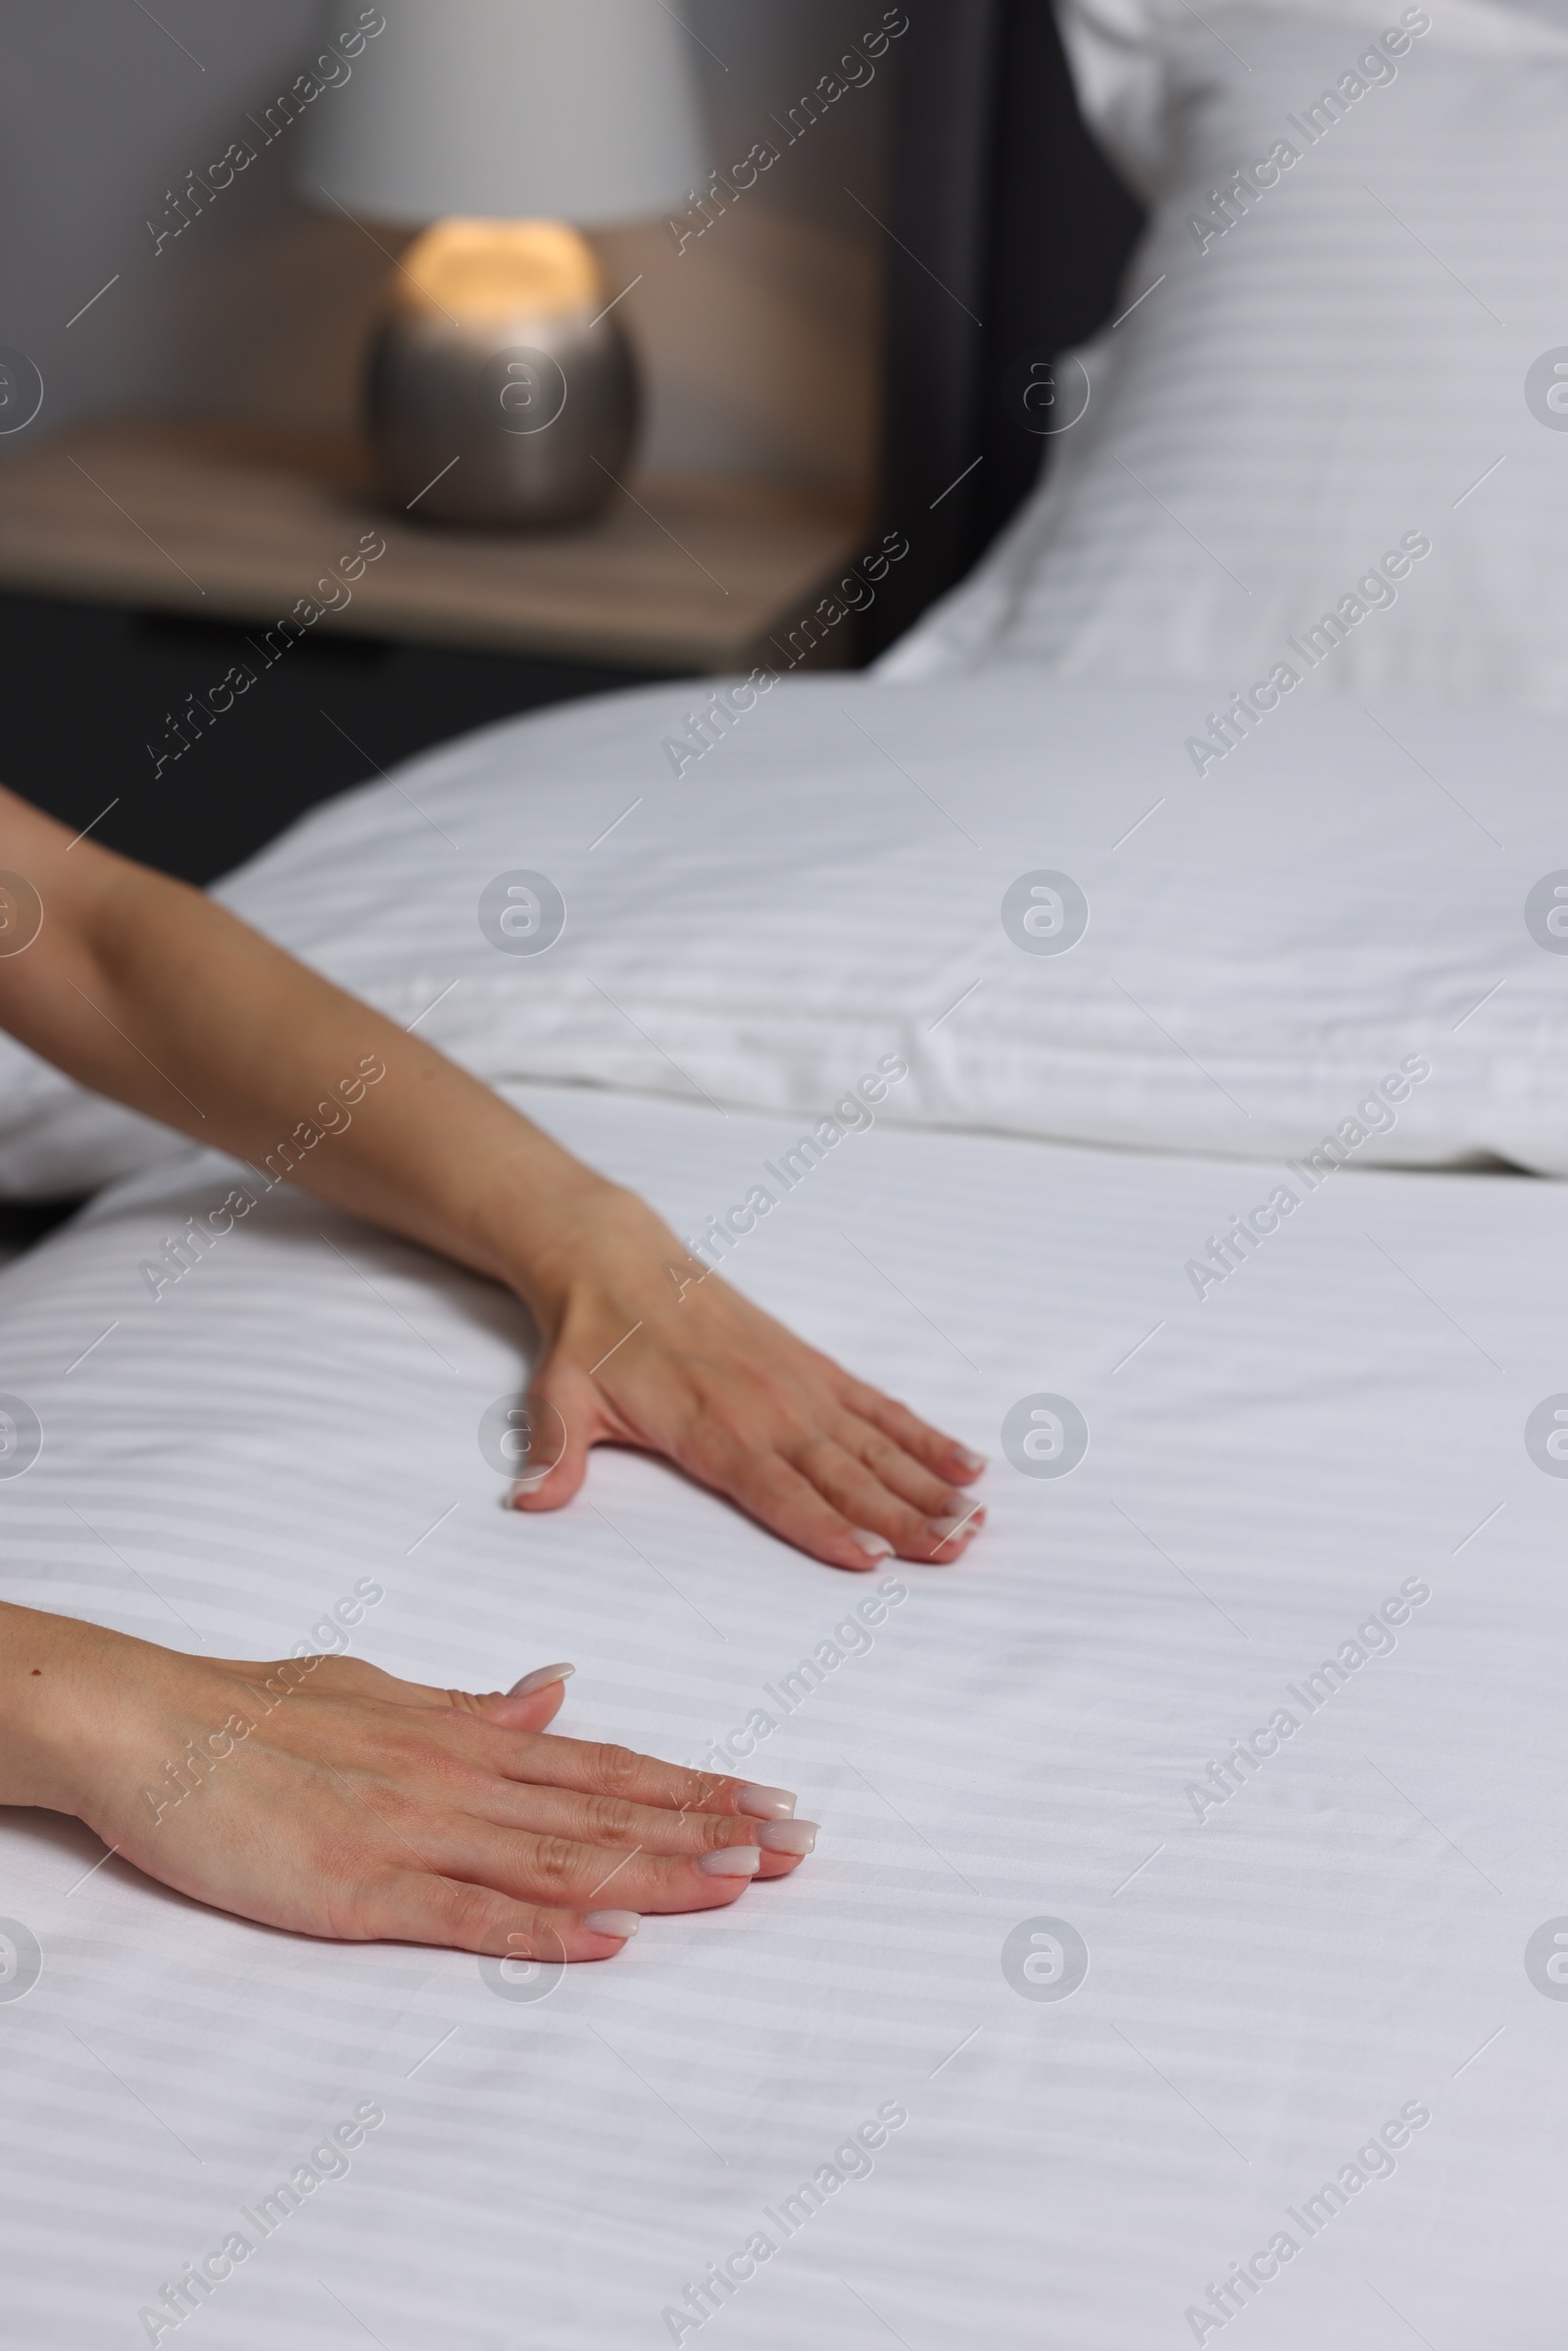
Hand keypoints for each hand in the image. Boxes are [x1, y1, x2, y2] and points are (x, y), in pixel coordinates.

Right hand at [6, 1610, 811, 1957]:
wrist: (159, 1725)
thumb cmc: (264, 1709)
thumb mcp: (382, 1691)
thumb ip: (471, 1703)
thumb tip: (555, 1689)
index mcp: (469, 1734)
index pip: (607, 1764)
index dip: (696, 1784)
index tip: (770, 1799)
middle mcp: (463, 1775)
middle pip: (607, 1807)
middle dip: (708, 1826)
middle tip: (796, 1844)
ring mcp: (417, 1831)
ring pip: (561, 1854)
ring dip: (658, 1869)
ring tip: (742, 1881)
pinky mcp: (363, 1888)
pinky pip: (470, 1913)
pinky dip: (547, 1923)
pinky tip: (613, 1934)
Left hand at [501, 1183, 987, 1570]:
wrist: (617, 1260)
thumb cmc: (590, 1341)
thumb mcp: (559, 1395)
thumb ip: (556, 1452)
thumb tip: (530, 1502)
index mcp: (709, 1426)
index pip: (775, 1489)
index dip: (824, 1525)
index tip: (872, 1558)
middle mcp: (766, 1408)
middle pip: (844, 1475)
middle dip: (902, 1516)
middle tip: (953, 1549)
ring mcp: (797, 1386)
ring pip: (874, 1445)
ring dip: (927, 1483)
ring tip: (974, 1518)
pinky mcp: (812, 1367)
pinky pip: (878, 1407)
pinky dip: (922, 1436)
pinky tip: (966, 1463)